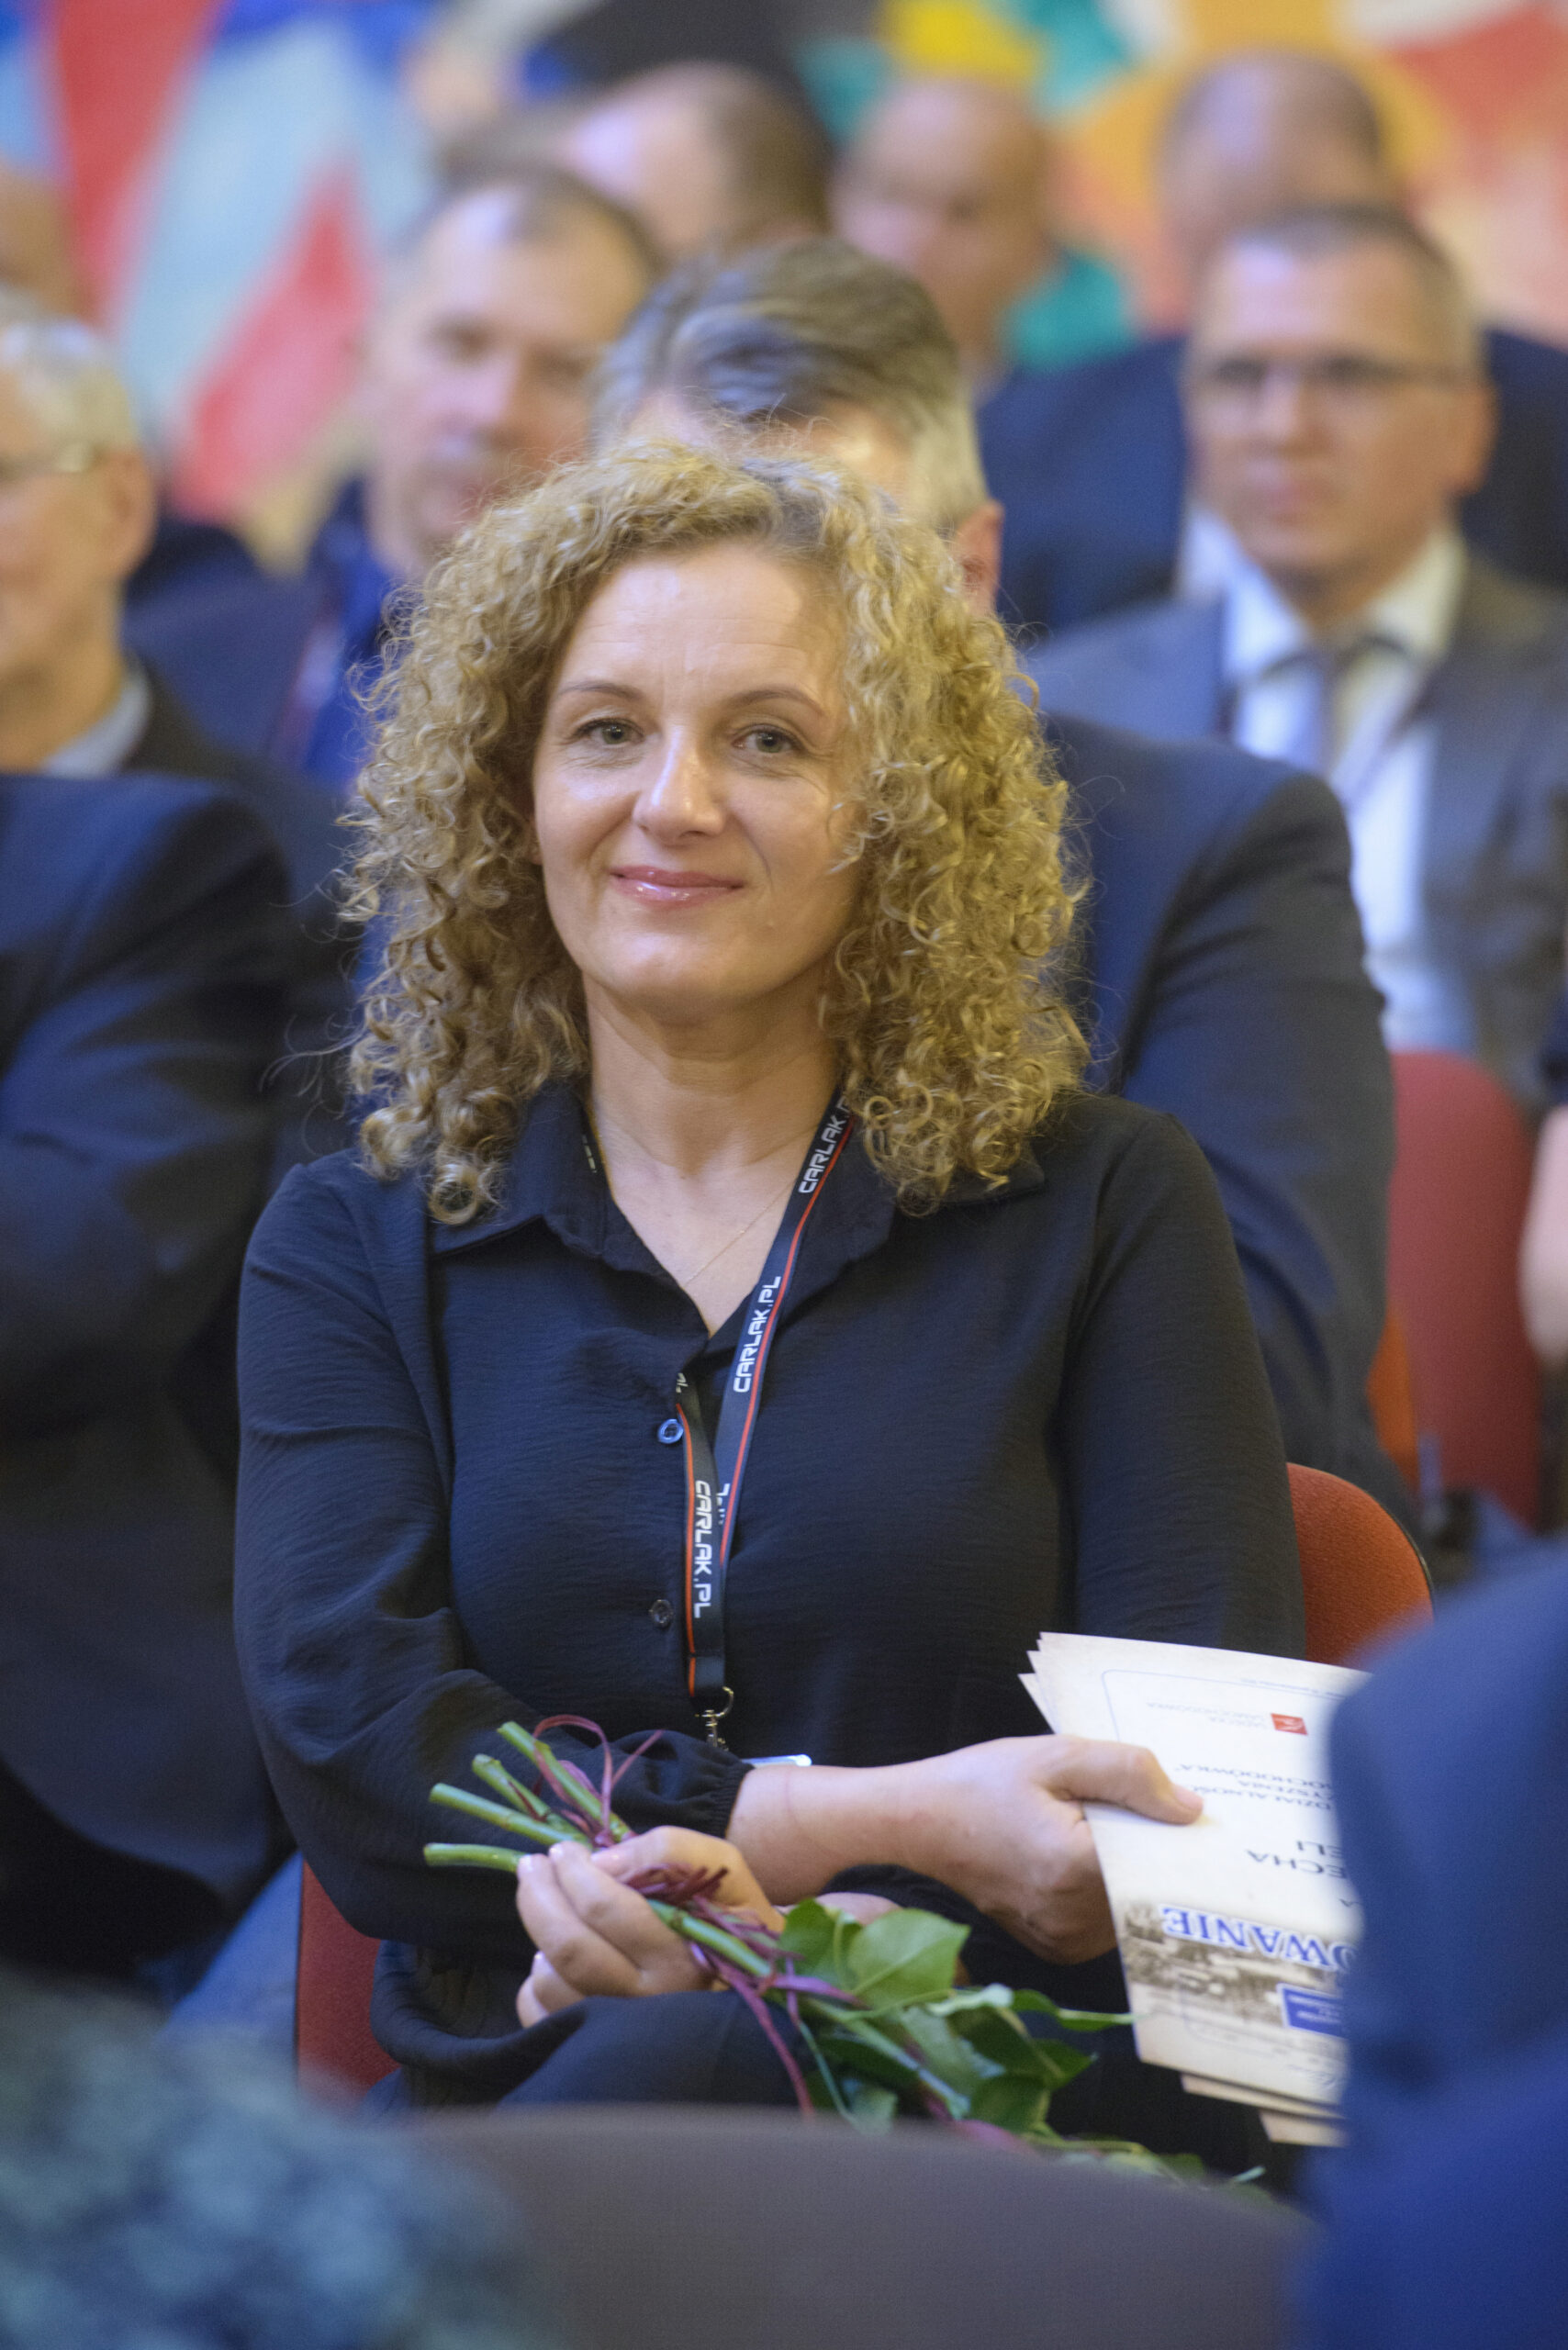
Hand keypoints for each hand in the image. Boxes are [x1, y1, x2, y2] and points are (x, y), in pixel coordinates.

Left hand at [515, 1827, 783, 2028]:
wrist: (755, 1980)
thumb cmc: (732, 1916)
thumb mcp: (719, 1865)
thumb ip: (667, 1851)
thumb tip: (601, 1863)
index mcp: (683, 1955)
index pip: (607, 1909)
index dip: (573, 1871)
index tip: (562, 1850)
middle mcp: (650, 2001)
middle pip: (569, 1946)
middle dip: (538, 1895)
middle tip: (533, 1865)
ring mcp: (619, 2032)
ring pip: (549, 1983)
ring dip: (539, 1937)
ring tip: (554, 1911)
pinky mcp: (595, 2048)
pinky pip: (541, 2015)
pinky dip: (535, 1983)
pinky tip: (555, 1959)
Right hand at [889, 1735, 1201, 1965]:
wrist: (917, 1824)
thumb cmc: (980, 1784)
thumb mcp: (1054, 1756)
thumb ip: (1127, 1773)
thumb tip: (1191, 1808)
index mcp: (1076, 1868)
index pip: (1162, 1859)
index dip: (1178, 1832)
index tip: (1185, 1809)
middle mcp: (1074, 1918)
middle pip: (1150, 1883)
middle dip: (1153, 1846)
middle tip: (1144, 1806)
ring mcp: (1064, 1940)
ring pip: (1133, 1904)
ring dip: (1131, 1869)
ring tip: (1099, 1826)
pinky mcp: (1056, 1948)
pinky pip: (1108, 1919)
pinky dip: (1108, 1889)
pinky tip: (1083, 1853)